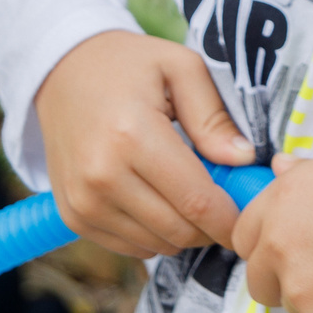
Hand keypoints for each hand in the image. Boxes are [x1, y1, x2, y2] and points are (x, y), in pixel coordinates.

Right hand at [34, 30, 258, 259]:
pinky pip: (130, 247)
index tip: (250, 216)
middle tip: (222, 199)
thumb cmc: (129, 65)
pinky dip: (153, 234)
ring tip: (187, 192)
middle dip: (211, 226)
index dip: (231, 218)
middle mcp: (102, 175)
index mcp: (133, 135)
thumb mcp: (180, 67)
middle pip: (178, 230)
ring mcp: (83, 201)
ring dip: (182, 230)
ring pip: (156, 245)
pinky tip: (157, 198)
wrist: (61, 71)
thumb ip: (213, 116)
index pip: (196, 201)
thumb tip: (243, 160)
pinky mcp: (73, 216)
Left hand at [233, 143, 312, 312]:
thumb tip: (281, 167)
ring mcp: (304, 292)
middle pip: (259, 280)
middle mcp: (283, 248)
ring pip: (295, 306)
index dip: (268, 240)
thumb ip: (306, 173)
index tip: (288, 243)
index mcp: (283, 203)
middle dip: (283, 278)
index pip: (244, 233)